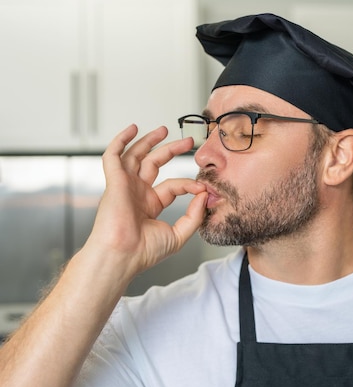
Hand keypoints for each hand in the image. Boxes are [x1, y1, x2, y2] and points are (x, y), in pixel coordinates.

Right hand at [82, 124, 207, 280]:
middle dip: (170, 150)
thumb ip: (194, 215)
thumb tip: (204, 195)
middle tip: (188, 141)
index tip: (202, 187)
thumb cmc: (144, 252)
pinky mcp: (114, 182)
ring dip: (148, 141)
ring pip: (135, 155)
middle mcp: (137, 192)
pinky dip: (120, 141)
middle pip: (154, 164)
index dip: (188, 184)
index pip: (172, 186)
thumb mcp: (179, 234)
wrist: (123, 256)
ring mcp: (125, 186)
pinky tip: (132, 129)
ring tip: (164, 129)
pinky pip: (113, 156)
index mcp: (150, 205)